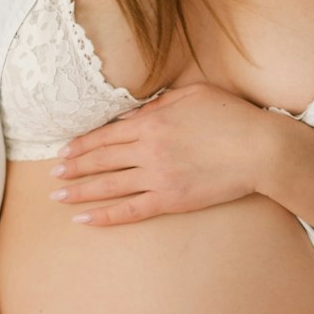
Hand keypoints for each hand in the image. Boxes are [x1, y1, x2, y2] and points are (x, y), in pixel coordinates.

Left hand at [48, 82, 279, 226]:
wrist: (260, 149)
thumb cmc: (232, 117)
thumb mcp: (193, 95)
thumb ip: (157, 105)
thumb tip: (130, 116)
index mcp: (152, 122)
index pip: (106, 135)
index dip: (82, 144)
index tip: (64, 151)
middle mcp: (148, 150)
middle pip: (101, 160)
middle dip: (74, 167)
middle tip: (53, 174)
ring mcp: (158, 177)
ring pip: (109, 186)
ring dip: (80, 191)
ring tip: (59, 196)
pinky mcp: (171, 200)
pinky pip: (130, 210)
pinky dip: (105, 215)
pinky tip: (84, 219)